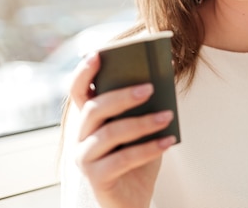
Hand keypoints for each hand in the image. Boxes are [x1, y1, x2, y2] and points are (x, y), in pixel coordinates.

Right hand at [69, 53, 175, 207]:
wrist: (133, 197)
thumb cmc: (137, 155)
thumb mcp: (142, 126)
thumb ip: (145, 104)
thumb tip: (164, 74)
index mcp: (89, 118)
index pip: (78, 90)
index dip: (83, 71)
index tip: (97, 54)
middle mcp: (81, 135)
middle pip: (95, 109)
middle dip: (122, 95)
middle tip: (150, 87)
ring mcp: (85, 157)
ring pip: (110, 133)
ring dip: (142, 122)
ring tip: (168, 115)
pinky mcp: (96, 178)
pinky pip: (123, 159)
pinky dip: (149, 148)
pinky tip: (169, 140)